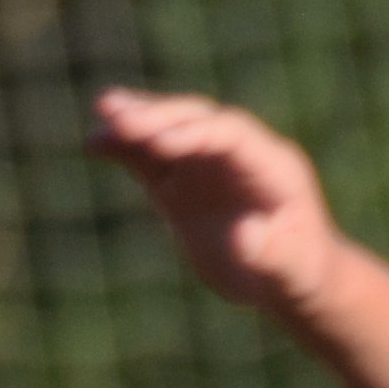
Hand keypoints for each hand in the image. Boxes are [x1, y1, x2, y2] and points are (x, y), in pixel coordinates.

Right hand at [87, 88, 346, 317]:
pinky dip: (124, 148)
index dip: (193, 134)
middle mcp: (238, 154)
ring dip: (137, 120)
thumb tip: (246, 235)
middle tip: (116, 113)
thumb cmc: (294, 274)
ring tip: (102, 111)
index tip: (156, 140)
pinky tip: (94, 143)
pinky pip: (150, 156)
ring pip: (170, 130)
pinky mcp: (181, 180)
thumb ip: (273, 254)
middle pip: (197, 121)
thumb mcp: (290, 271)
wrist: (285, 276)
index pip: (230, 135)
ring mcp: (207, 164)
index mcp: (272, 167)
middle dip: (159, 117)